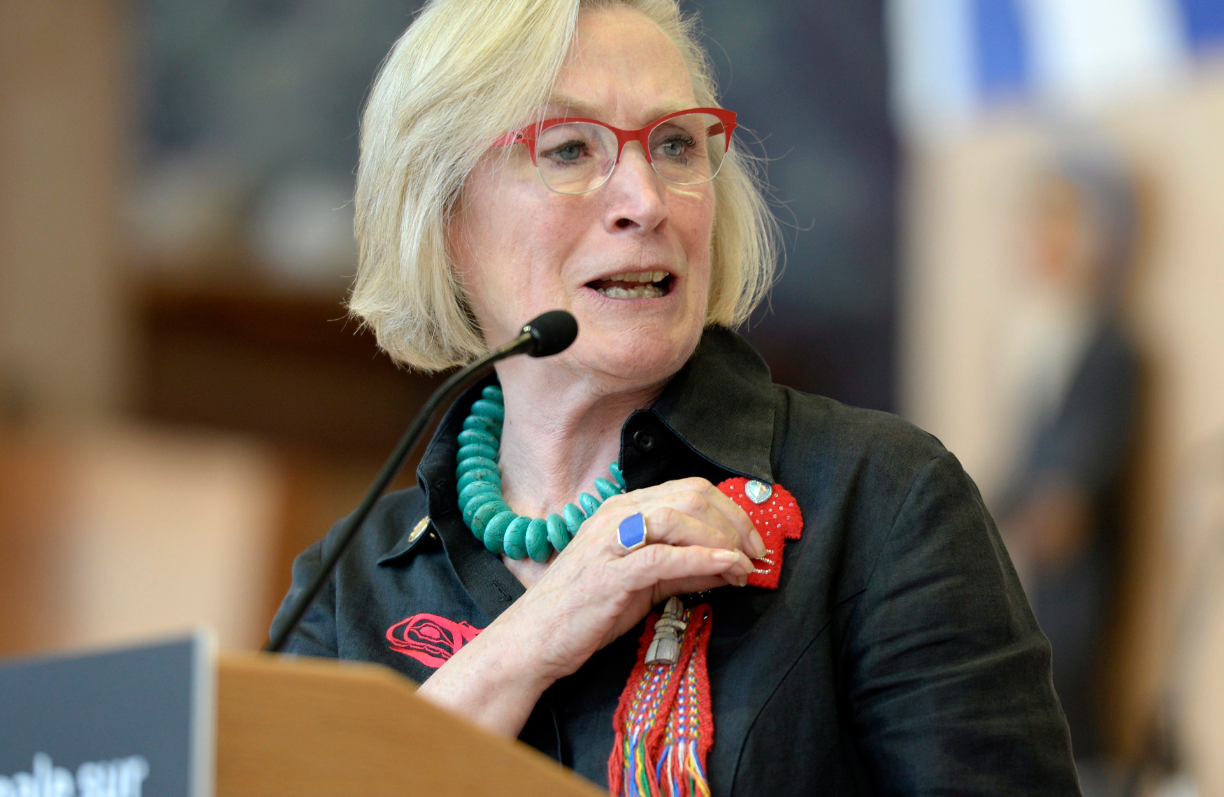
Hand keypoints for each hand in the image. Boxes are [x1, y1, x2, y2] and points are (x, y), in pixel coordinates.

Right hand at [494, 476, 763, 682]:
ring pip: (681, 518)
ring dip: (724, 540)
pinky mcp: (611, 572)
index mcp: (623, 510)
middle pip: (692, 496)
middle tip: (757, 552)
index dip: (730, 512)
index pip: (689, 491)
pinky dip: (704, 559)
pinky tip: (728, 568)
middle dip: (735, 522)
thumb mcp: (644, 583)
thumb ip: (685, 569)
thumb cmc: (585, 610)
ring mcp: (612, 541)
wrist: (536, 638)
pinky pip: (665, 557)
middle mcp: (617, 516)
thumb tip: (731, 564)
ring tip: (745, 565)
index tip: (753, 540)